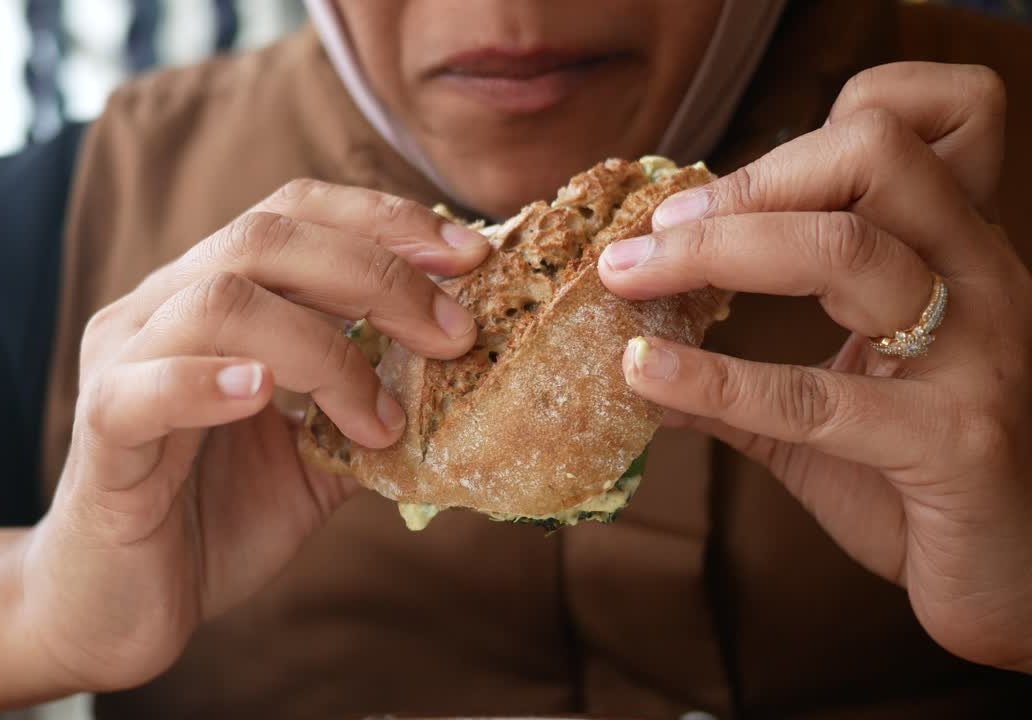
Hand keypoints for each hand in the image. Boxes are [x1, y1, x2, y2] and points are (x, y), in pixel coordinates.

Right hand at [20, 181, 488, 689]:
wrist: (119, 607)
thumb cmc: (215, 519)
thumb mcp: (316, 460)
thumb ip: (370, 408)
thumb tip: (467, 381)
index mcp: (213, 296)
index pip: (295, 212)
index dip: (383, 219)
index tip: (469, 256)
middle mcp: (162, 308)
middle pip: (266, 238)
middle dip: (378, 274)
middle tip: (454, 333)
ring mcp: (122, 362)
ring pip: (219, 301)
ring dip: (323, 350)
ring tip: (379, 418)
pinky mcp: (101, 431)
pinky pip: (145, 387)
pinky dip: (210, 382)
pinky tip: (264, 396)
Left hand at [599, 62, 1031, 672]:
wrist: (1018, 584)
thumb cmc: (919, 484)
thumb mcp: (833, 408)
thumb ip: (746, 380)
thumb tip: (636, 358)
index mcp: (952, 253)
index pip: (903, 127)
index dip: (798, 138)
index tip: (696, 195)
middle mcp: (979, 278)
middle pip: (871, 159)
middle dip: (740, 184)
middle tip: (648, 233)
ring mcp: (979, 352)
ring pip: (846, 251)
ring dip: (714, 252)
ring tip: (626, 276)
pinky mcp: (956, 439)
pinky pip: (817, 398)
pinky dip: (714, 379)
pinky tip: (646, 373)